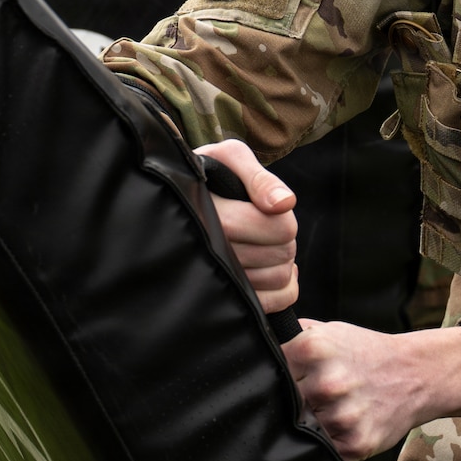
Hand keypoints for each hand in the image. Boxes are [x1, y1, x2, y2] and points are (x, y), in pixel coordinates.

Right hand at [195, 139, 298, 312]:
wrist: (176, 201)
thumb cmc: (209, 174)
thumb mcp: (230, 158)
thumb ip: (259, 177)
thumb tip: (285, 204)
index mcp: (214, 215)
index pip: (280, 228)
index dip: (284, 218)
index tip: (267, 208)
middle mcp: (211, 250)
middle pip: (282, 254)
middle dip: (282, 238)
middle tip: (264, 226)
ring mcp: (215, 280)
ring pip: (279, 279)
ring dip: (280, 261)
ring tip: (261, 245)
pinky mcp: (224, 300)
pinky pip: (273, 302)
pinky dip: (282, 290)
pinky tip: (268, 270)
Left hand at [282, 321, 460, 460]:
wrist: (416, 373)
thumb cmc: (366, 352)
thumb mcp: (331, 331)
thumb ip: (295, 337)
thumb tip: (257, 345)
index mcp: (313, 348)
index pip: (270, 373)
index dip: (279, 379)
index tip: (290, 381)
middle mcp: (327, 382)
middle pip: (286, 404)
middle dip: (296, 403)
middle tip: (315, 397)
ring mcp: (342, 415)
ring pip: (305, 429)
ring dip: (314, 424)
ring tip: (335, 408)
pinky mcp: (356, 442)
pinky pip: (326, 450)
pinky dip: (332, 442)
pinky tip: (346, 423)